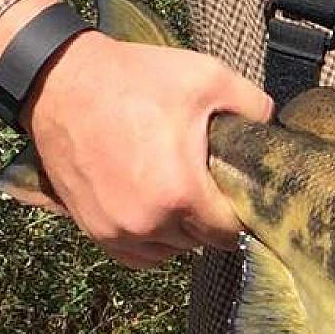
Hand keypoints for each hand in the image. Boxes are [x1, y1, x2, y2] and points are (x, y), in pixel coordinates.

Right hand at [17, 30, 271, 268]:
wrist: (61, 83)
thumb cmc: (134, 79)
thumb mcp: (206, 77)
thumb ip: (253, 106)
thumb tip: (273, 130)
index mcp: (181, 193)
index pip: (230, 232)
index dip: (237, 211)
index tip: (231, 188)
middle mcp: (148, 222)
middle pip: (201, 242)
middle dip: (207, 216)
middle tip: (200, 180)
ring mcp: (118, 231)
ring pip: (171, 251)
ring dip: (179, 230)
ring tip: (173, 189)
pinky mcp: (95, 232)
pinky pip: (139, 256)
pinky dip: (150, 239)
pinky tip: (152, 206)